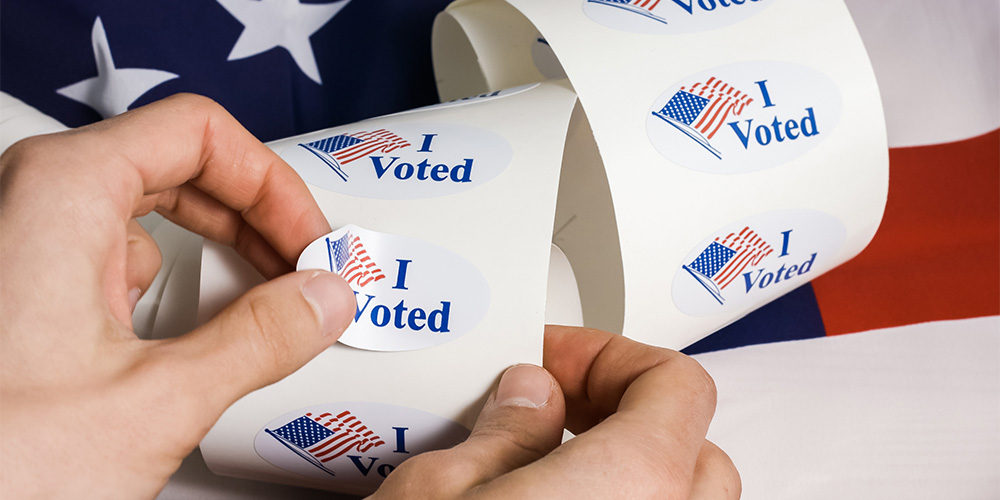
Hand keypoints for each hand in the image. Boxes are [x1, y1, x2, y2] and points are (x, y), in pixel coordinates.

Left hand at [0, 94, 355, 498]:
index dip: (273, 185)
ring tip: (260, 304)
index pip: (200, 135)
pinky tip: (193, 338)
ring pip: (148, 215)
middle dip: (254, 218)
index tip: (310, 242)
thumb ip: (257, 341)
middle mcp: (31, 202)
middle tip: (301, 268)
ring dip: (216, 254)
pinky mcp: (24, 294)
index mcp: (60, 191)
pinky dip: (171, 290)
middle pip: (178, 167)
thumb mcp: (151, 400)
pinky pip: (116, 264)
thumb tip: (321, 300)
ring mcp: (23, 247)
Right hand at [372, 325, 739, 498]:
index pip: (676, 383)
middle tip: (554, 406)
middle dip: (626, 412)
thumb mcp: (437, 493)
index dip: (609, 356)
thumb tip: (531, 399)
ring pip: (685, 498)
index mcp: (634, 483)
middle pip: (695, 444)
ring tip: (556, 464)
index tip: (548, 361)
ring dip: (635, 468)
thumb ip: (503, 432)